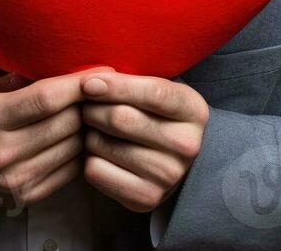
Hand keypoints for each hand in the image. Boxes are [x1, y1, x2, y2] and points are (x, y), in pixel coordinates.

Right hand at [0, 67, 113, 210]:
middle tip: (107, 91)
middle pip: (65, 124)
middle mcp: (2, 153)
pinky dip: (81, 152)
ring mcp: (15, 180)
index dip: (79, 84)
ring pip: (73, 149)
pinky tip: (83, 136)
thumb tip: (65, 68)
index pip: (46, 99)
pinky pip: (70, 171)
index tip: (103, 73)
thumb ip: (21, 80)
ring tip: (99, 112)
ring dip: (90, 129)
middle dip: (90, 104)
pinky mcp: (26, 196)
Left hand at [80, 73, 209, 212]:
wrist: (173, 160)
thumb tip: (89, 86)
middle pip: (121, 119)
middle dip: (93, 109)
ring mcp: (169, 176)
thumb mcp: (156, 90)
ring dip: (88, 133)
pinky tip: (100, 153)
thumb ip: (128, 81)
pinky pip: (95, 171)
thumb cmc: (155, 115)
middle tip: (88, 108)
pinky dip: (88, 158)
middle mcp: (187, 146)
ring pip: (102, 144)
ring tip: (96, 130)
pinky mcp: (146, 198)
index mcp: (193, 110)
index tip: (87, 85)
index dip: (115, 86)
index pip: (152, 93)